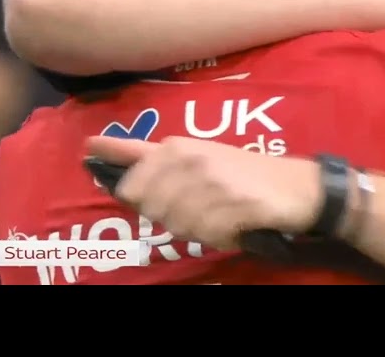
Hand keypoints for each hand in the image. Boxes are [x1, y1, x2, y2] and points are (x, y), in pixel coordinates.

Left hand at [85, 136, 319, 250]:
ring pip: (173, 224)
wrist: (296, 187)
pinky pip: (202, 236)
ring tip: (220, 212)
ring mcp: (206, 183)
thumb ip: (163, 166)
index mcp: (179, 147)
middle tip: (198, 206)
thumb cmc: (248, 173)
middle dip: (167, 213)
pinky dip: (217, 236)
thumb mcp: (204, 158)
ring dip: (194, 227)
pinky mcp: (226, 207)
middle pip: (146, 204)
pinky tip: (234, 222)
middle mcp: (187, 160)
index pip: (133, 157)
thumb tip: (121, 177)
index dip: (109, 155)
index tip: (88, 150)